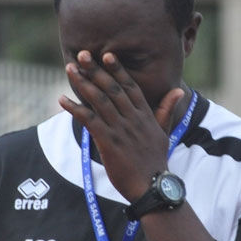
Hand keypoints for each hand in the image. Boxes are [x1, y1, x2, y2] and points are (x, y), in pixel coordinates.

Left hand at [58, 51, 183, 200]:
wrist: (152, 186)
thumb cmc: (156, 161)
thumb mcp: (164, 132)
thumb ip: (166, 110)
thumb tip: (178, 90)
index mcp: (145, 115)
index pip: (130, 87)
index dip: (117, 70)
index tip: (107, 54)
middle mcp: (132, 118)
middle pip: (112, 88)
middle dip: (96, 70)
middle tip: (82, 54)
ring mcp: (120, 129)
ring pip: (99, 100)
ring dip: (83, 83)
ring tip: (70, 68)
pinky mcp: (109, 141)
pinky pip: (89, 120)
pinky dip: (75, 108)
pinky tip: (62, 100)